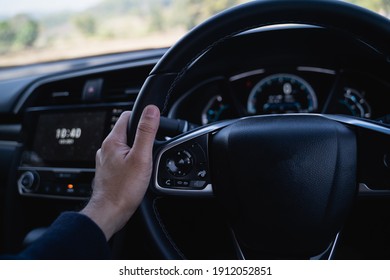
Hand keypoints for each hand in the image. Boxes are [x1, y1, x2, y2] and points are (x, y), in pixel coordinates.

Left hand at [81, 105, 159, 239]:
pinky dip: (132, 161)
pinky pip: (122, 159)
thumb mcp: (141, 157)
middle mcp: (106, 148)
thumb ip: (146, 132)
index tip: (153, 125)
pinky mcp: (109, 171)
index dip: (142, 117)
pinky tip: (138, 171)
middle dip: (142, 136)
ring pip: (125, 146)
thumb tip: (151, 110)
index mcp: (113, 141)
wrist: (110, 213)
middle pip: (127, 131)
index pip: (127, 116)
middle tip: (153, 147)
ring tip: (146, 161)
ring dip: (137, 149)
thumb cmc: (123, 189)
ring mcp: (106, 160)